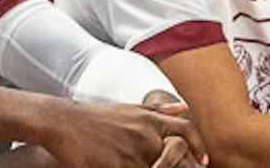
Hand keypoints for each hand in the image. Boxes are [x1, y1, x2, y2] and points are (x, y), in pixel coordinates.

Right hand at [38, 97, 205, 167]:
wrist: (66, 123)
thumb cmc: (99, 118)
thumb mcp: (132, 109)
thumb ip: (159, 109)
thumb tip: (182, 107)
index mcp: (151, 119)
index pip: (186, 130)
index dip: (198, 146)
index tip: (204, 162)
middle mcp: (145, 134)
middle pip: (175, 157)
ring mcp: (131, 151)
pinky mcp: (114, 166)